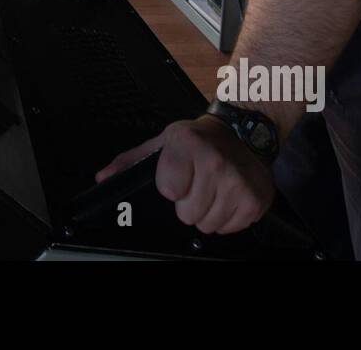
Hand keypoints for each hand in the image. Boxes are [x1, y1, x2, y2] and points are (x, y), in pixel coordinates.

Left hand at [96, 117, 274, 234]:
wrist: (243, 132)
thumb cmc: (199, 139)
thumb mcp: (163, 141)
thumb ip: (131, 161)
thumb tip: (104, 178)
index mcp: (187, 145)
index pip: (168, 189)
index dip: (169, 187)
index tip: (176, 178)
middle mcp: (216, 162)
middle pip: (187, 214)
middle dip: (188, 203)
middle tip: (197, 183)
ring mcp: (238, 182)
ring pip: (208, 225)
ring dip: (207, 212)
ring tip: (212, 188)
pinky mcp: (256, 199)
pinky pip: (229, 228)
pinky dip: (227, 216)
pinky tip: (227, 195)